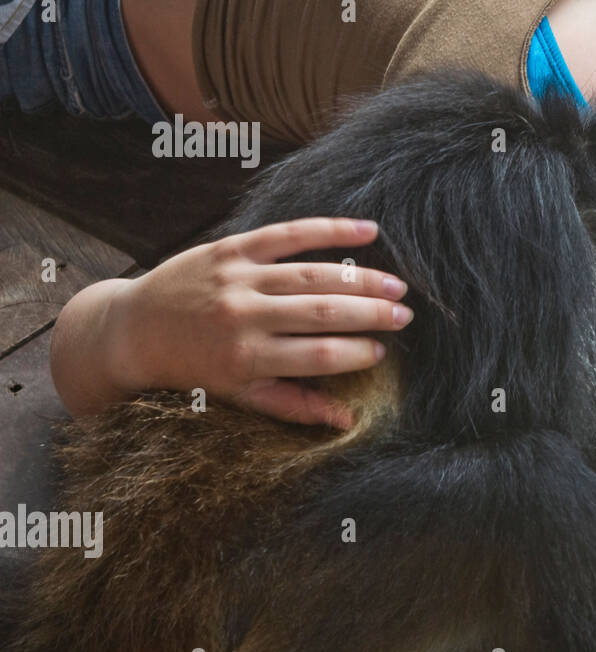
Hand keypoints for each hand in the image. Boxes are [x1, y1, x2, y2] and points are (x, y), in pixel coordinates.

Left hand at [103, 218, 411, 428]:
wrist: (134, 331)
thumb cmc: (193, 370)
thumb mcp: (239, 394)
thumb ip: (293, 405)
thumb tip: (346, 421)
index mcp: (246, 359)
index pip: (319, 356)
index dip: (357, 354)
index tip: (381, 352)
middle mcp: (242, 317)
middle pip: (323, 314)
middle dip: (372, 315)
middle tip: (405, 317)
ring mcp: (237, 279)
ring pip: (313, 276)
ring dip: (362, 279)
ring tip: (397, 286)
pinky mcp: (231, 249)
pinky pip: (288, 234)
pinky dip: (330, 230)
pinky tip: (368, 232)